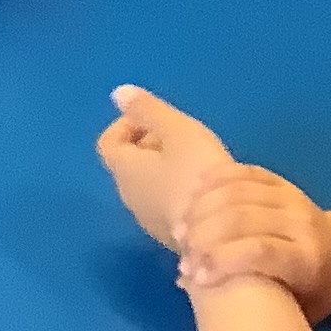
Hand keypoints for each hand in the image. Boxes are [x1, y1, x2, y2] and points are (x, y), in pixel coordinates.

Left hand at [94, 84, 237, 253]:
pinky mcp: (168, 235)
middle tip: (181, 137)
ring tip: (195, 160)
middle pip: (128, 163)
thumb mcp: (177, 132)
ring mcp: (148, 219)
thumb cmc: (198, 176)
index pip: (109, 142)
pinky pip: (162, 203)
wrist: (221, 238)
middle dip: (150, 144)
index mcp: (125, 169)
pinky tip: (202, 190)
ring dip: (164, 168)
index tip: (155, 120)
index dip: (127, 125)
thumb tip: (118, 92)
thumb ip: (148, 110)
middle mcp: (129, 197)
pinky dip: (174, 188)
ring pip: (147, 184)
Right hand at [180, 165, 330, 314]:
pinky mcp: (284, 183)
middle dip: (203, 234)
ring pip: (238, 191)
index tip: (194, 276)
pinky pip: (245, 171)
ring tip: (181, 227)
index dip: (222, 259)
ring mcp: (293, 199)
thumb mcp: (293, 311)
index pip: (258, 250)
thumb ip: (248, 301)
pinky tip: (194, 192)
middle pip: (242, 218)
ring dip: (202, 207)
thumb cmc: (314, 295)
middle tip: (182, 252)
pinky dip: (216, 179)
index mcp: (306, 260)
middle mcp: (301, 224)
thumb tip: (188, 285)